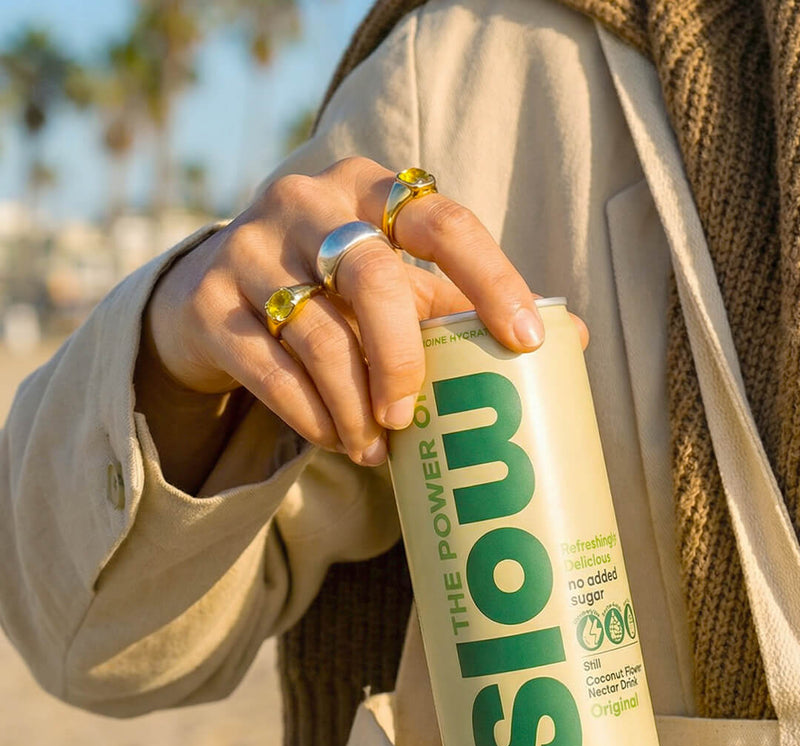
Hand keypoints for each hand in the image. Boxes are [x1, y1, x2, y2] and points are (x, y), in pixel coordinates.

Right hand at [145, 157, 588, 467]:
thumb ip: (461, 305)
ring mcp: (249, 248)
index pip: (442, 220)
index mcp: (370, 190)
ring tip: (376, 449)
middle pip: (370, 276)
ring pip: (315, 333)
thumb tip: (572, 337)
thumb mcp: (395, 283)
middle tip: (412, 416)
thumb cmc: (331, 291)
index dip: (490, 277)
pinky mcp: (209, 303)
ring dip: (354, 404)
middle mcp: (307, 204)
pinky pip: (266, 367)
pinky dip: (309, 414)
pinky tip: (337, 440)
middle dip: (403, 357)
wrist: (217, 297)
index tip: (524, 342)